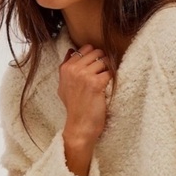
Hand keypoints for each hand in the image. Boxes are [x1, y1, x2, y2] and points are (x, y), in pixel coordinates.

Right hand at [58, 45, 111, 175]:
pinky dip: (112, 79)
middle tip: (103, 75)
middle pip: (96, 52)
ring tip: (105, 83)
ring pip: (104, 61)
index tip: (96, 68)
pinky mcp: (95, 83)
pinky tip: (108, 88)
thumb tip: (71, 50)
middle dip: (103, 62)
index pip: (85, 48)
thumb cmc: (74, 108)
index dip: (94, 56)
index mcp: (65, 68)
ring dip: (108, 70)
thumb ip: (66, 67)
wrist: (79, 126)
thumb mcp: (64, 86)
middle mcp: (73, 69)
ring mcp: (84, 75)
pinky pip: (110, 72)